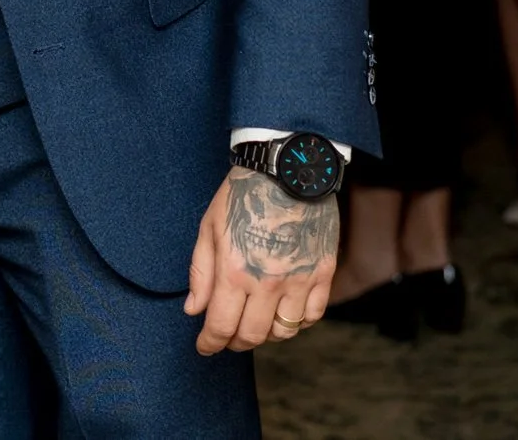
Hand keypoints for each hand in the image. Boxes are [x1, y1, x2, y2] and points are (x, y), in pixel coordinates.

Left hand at [184, 167, 339, 353]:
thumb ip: (201, 272)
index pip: (221, 327)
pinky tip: (284, 313)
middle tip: (227, 337)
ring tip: (255, 323)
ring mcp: (299, 280)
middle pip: (252, 335)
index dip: (210, 344)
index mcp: (235, 271)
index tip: (205, 347)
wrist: (287, 170)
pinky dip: (298, 322)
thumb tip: (194, 310)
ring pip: (284, 332)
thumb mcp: (209, 228)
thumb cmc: (242, 195)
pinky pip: (313, 315)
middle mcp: (268, 282)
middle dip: (234, 343)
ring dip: (266, 335)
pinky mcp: (323, 273)